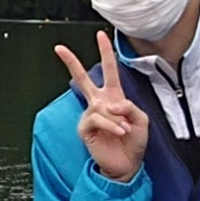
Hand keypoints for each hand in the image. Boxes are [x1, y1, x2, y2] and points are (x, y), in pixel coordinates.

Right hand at [52, 31, 149, 180]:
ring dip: (117, 119)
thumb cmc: (134, 141)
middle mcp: (99, 103)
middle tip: (58, 48)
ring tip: (125, 130)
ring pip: (102, 106)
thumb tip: (111, 104)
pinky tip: (119, 132)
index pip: (108, 70)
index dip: (105, 52)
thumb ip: (129, 106)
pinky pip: (97, 118)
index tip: (100, 35)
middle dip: (71, 62)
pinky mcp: (85, 128)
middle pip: (82, 78)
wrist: (127, 165)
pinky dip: (111, 125)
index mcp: (113, 96)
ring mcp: (90, 115)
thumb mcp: (141, 119)